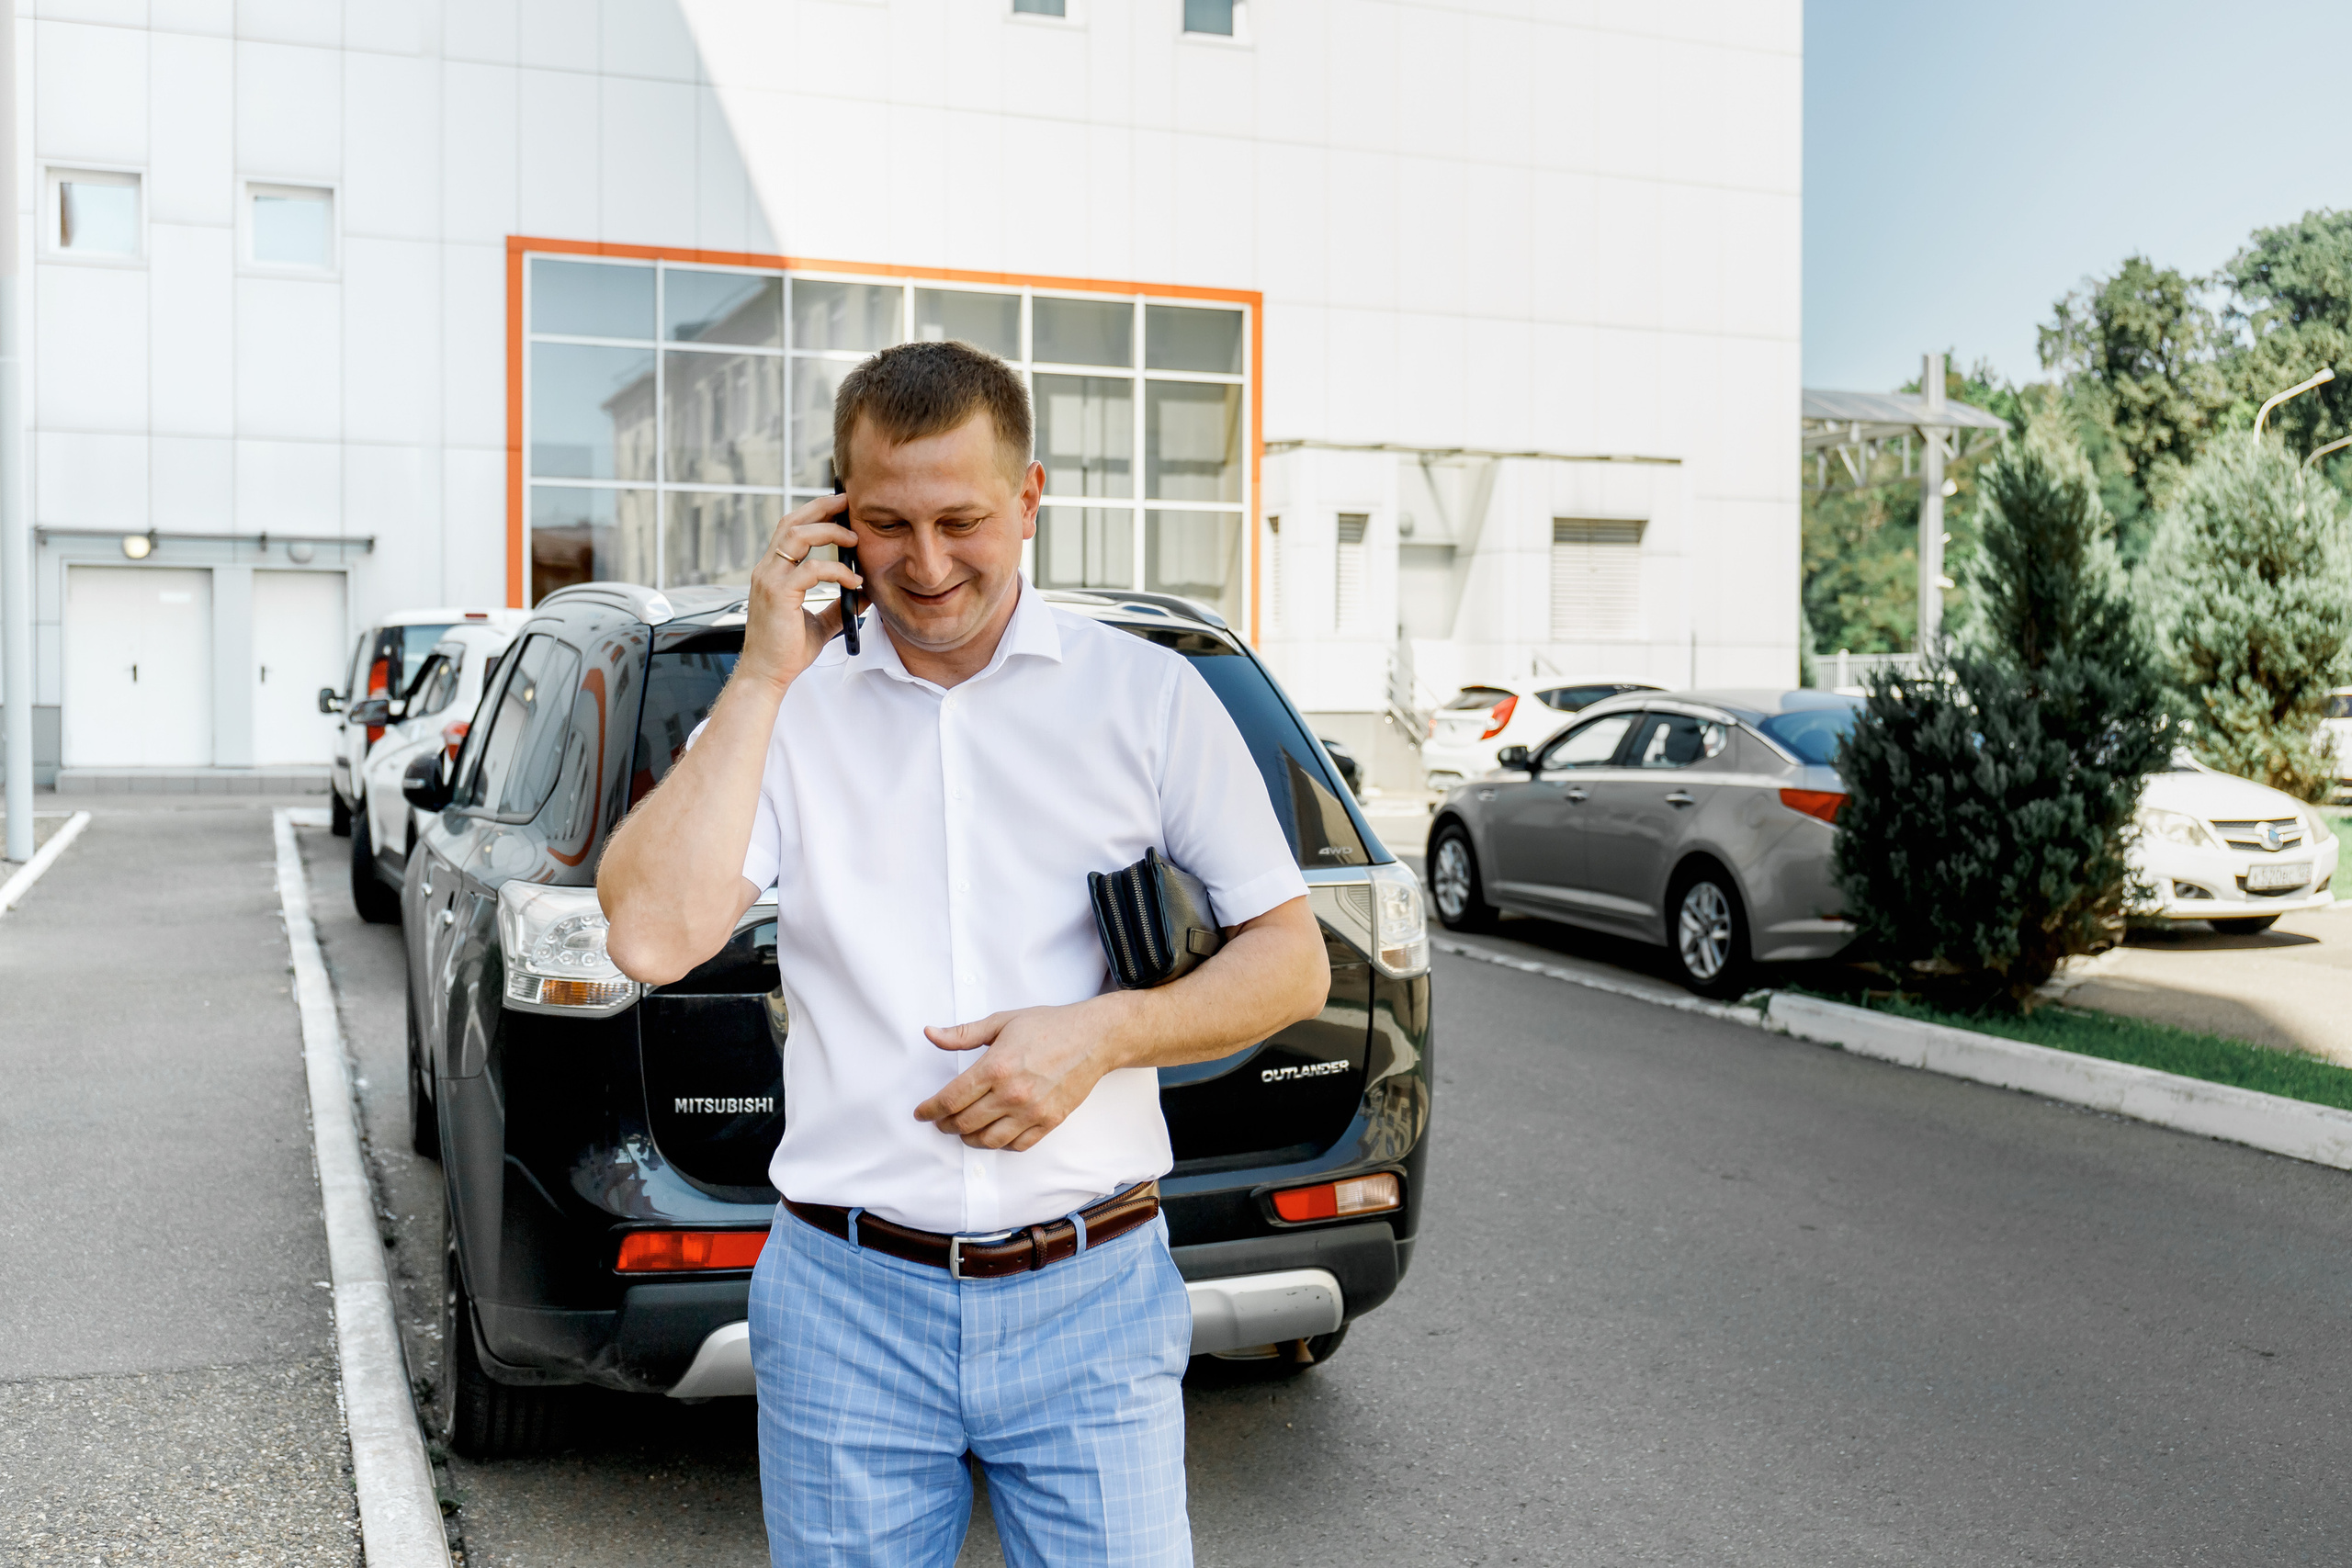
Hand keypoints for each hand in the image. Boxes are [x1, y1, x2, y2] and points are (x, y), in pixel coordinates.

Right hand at [739, 493, 862, 693]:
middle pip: (792, 522)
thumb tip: (866, 592)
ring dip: (829, 531)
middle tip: (849, 501)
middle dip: (822, 507)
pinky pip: (812, 569)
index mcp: (774, 571)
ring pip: (797, 536)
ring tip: (855, 539)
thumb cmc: (787, 650)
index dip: (815, 513)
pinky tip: (855, 581)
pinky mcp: (779, 594)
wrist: (767, 675)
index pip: (792, 529)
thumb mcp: (820, 623)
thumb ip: (839, 605)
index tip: (841, 506)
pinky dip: (837, 570)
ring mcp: (770, 579)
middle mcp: (768, 569)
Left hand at [914, 1000, 1118, 1151]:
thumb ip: (964, 1033)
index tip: (921, 1113)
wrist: (1094, 1038)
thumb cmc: (1049, 1026)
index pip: (951, 1098)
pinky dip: (1000, 1144)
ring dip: (969, 1139)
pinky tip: (994, 1133)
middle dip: (945, 1125)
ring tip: (964, 1130)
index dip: (930, 1109)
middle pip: (965, 1123)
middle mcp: (1012, 1093)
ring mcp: (1032, 1111)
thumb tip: (930, 1034)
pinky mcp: (1049, 1122)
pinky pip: (1017, 1145)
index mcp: (996, 1067)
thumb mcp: (1002, 1021)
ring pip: (988, 1140)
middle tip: (940, 1120)